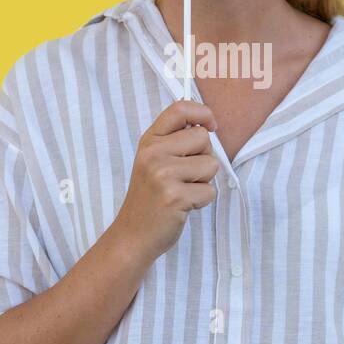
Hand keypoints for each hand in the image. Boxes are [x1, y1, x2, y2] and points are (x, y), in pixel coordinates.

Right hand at [109, 100, 219, 264]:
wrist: (133, 235)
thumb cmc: (150, 197)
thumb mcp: (153, 160)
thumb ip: (174, 140)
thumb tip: (206, 124)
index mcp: (149, 141)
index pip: (180, 109)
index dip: (202, 112)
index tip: (210, 125)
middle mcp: (153, 153)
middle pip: (203, 138)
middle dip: (203, 157)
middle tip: (185, 176)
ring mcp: (163, 174)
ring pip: (211, 164)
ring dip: (204, 180)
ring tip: (183, 190)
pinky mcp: (175, 196)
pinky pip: (210, 190)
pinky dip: (202, 200)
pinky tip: (183, 206)